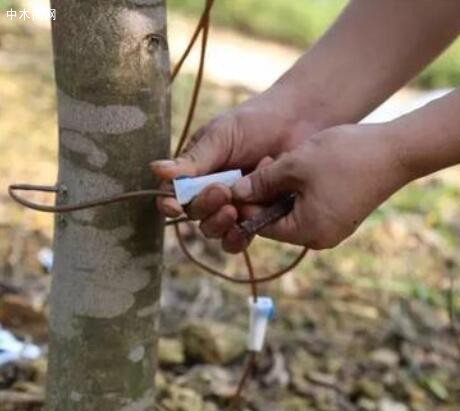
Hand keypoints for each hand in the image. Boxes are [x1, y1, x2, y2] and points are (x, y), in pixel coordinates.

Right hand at [150, 92, 320, 231]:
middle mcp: (212, 191)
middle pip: (196, 216)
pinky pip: (244, 234)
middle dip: (205, 208)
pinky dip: (242, 234)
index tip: (175, 205)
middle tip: (221, 192)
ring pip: (217, 229)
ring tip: (234, 210)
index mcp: (196, 171)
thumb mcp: (221, 137)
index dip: (170, 204)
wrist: (298, 123)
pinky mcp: (259, 215)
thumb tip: (156, 170)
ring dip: (221, 225)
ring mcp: (237, 205)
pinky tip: (246, 227)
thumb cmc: (255, 122)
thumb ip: (194, 160)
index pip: (174, 194)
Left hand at [222, 123, 410, 251]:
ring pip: (294, 212)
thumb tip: (236, 192)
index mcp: (307, 232)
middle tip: (266, 163)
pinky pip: (312, 208)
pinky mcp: (344, 216)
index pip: (261, 226)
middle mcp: (320, 238)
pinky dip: (301, 191)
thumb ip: (263, 181)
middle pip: (277, 220)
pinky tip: (302, 167)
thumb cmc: (345, 157)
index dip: (247, 202)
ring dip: (283, 189)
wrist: (396, 151)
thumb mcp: (295, 165)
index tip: (240, 178)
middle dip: (266, 194)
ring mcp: (334, 228)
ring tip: (284, 161)